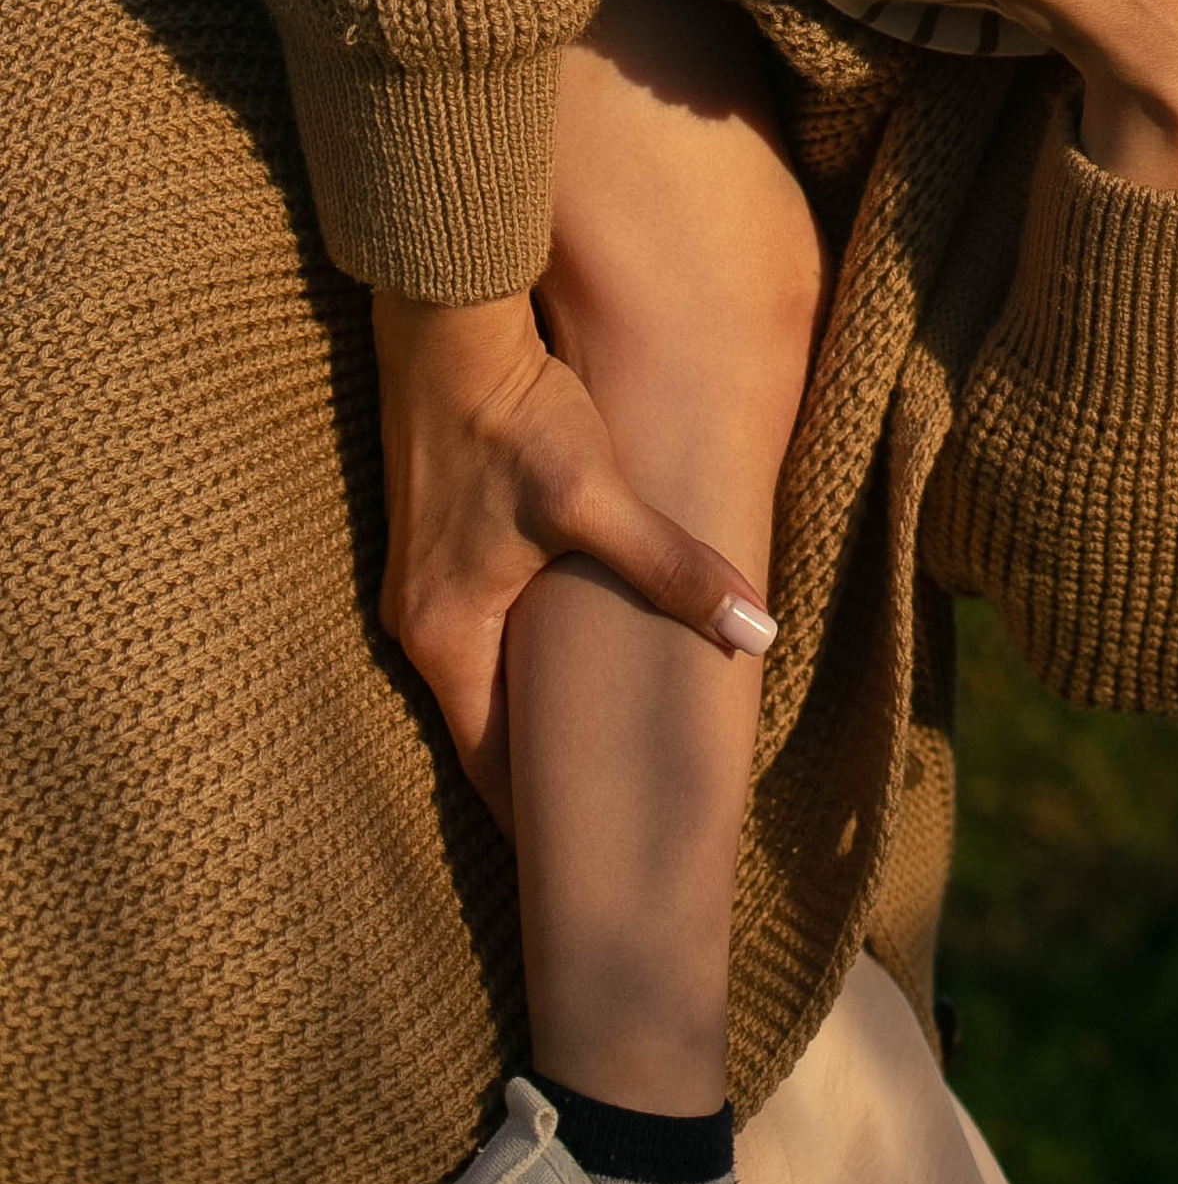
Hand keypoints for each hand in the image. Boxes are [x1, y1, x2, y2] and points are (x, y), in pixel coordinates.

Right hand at [373, 290, 778, 830]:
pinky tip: (563, 640)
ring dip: (529, 701)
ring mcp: (419, 576)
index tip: (581, 862)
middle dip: (537, 769)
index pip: (489, 765)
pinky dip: (518, 646)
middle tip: (597, 815)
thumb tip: (755, 634)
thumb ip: (671, 570)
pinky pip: (477, 618)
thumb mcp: (597, 497)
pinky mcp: (434, 534)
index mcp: (445, 636)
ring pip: (480, 669)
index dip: (537, 815)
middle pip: (482, 723)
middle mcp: (416, 620)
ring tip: (589, 744)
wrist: (445, 321)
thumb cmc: (515, 413)